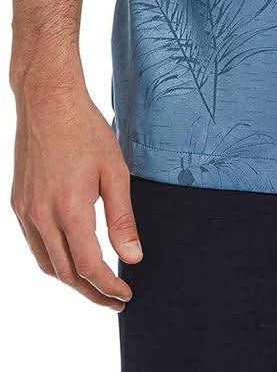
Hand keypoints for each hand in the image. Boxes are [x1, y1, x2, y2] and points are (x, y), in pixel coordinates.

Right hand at [11, 81, 142, 310]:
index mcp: (69, 210)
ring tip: (96, 284)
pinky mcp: (18, 204)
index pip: (89, 267)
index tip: (126, 296)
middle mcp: (42, 216)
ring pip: (47, 263)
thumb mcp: (116, 172)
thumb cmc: (86, 131)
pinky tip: (70, 256)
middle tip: (115, 299)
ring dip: (71, 280)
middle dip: (92, 292)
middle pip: (66, 273)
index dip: (109, 287)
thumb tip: (133, 256)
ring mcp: (26, 211)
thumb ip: (122, 219)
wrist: (49, 102)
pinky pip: (35, 245)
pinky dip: (53, 259)